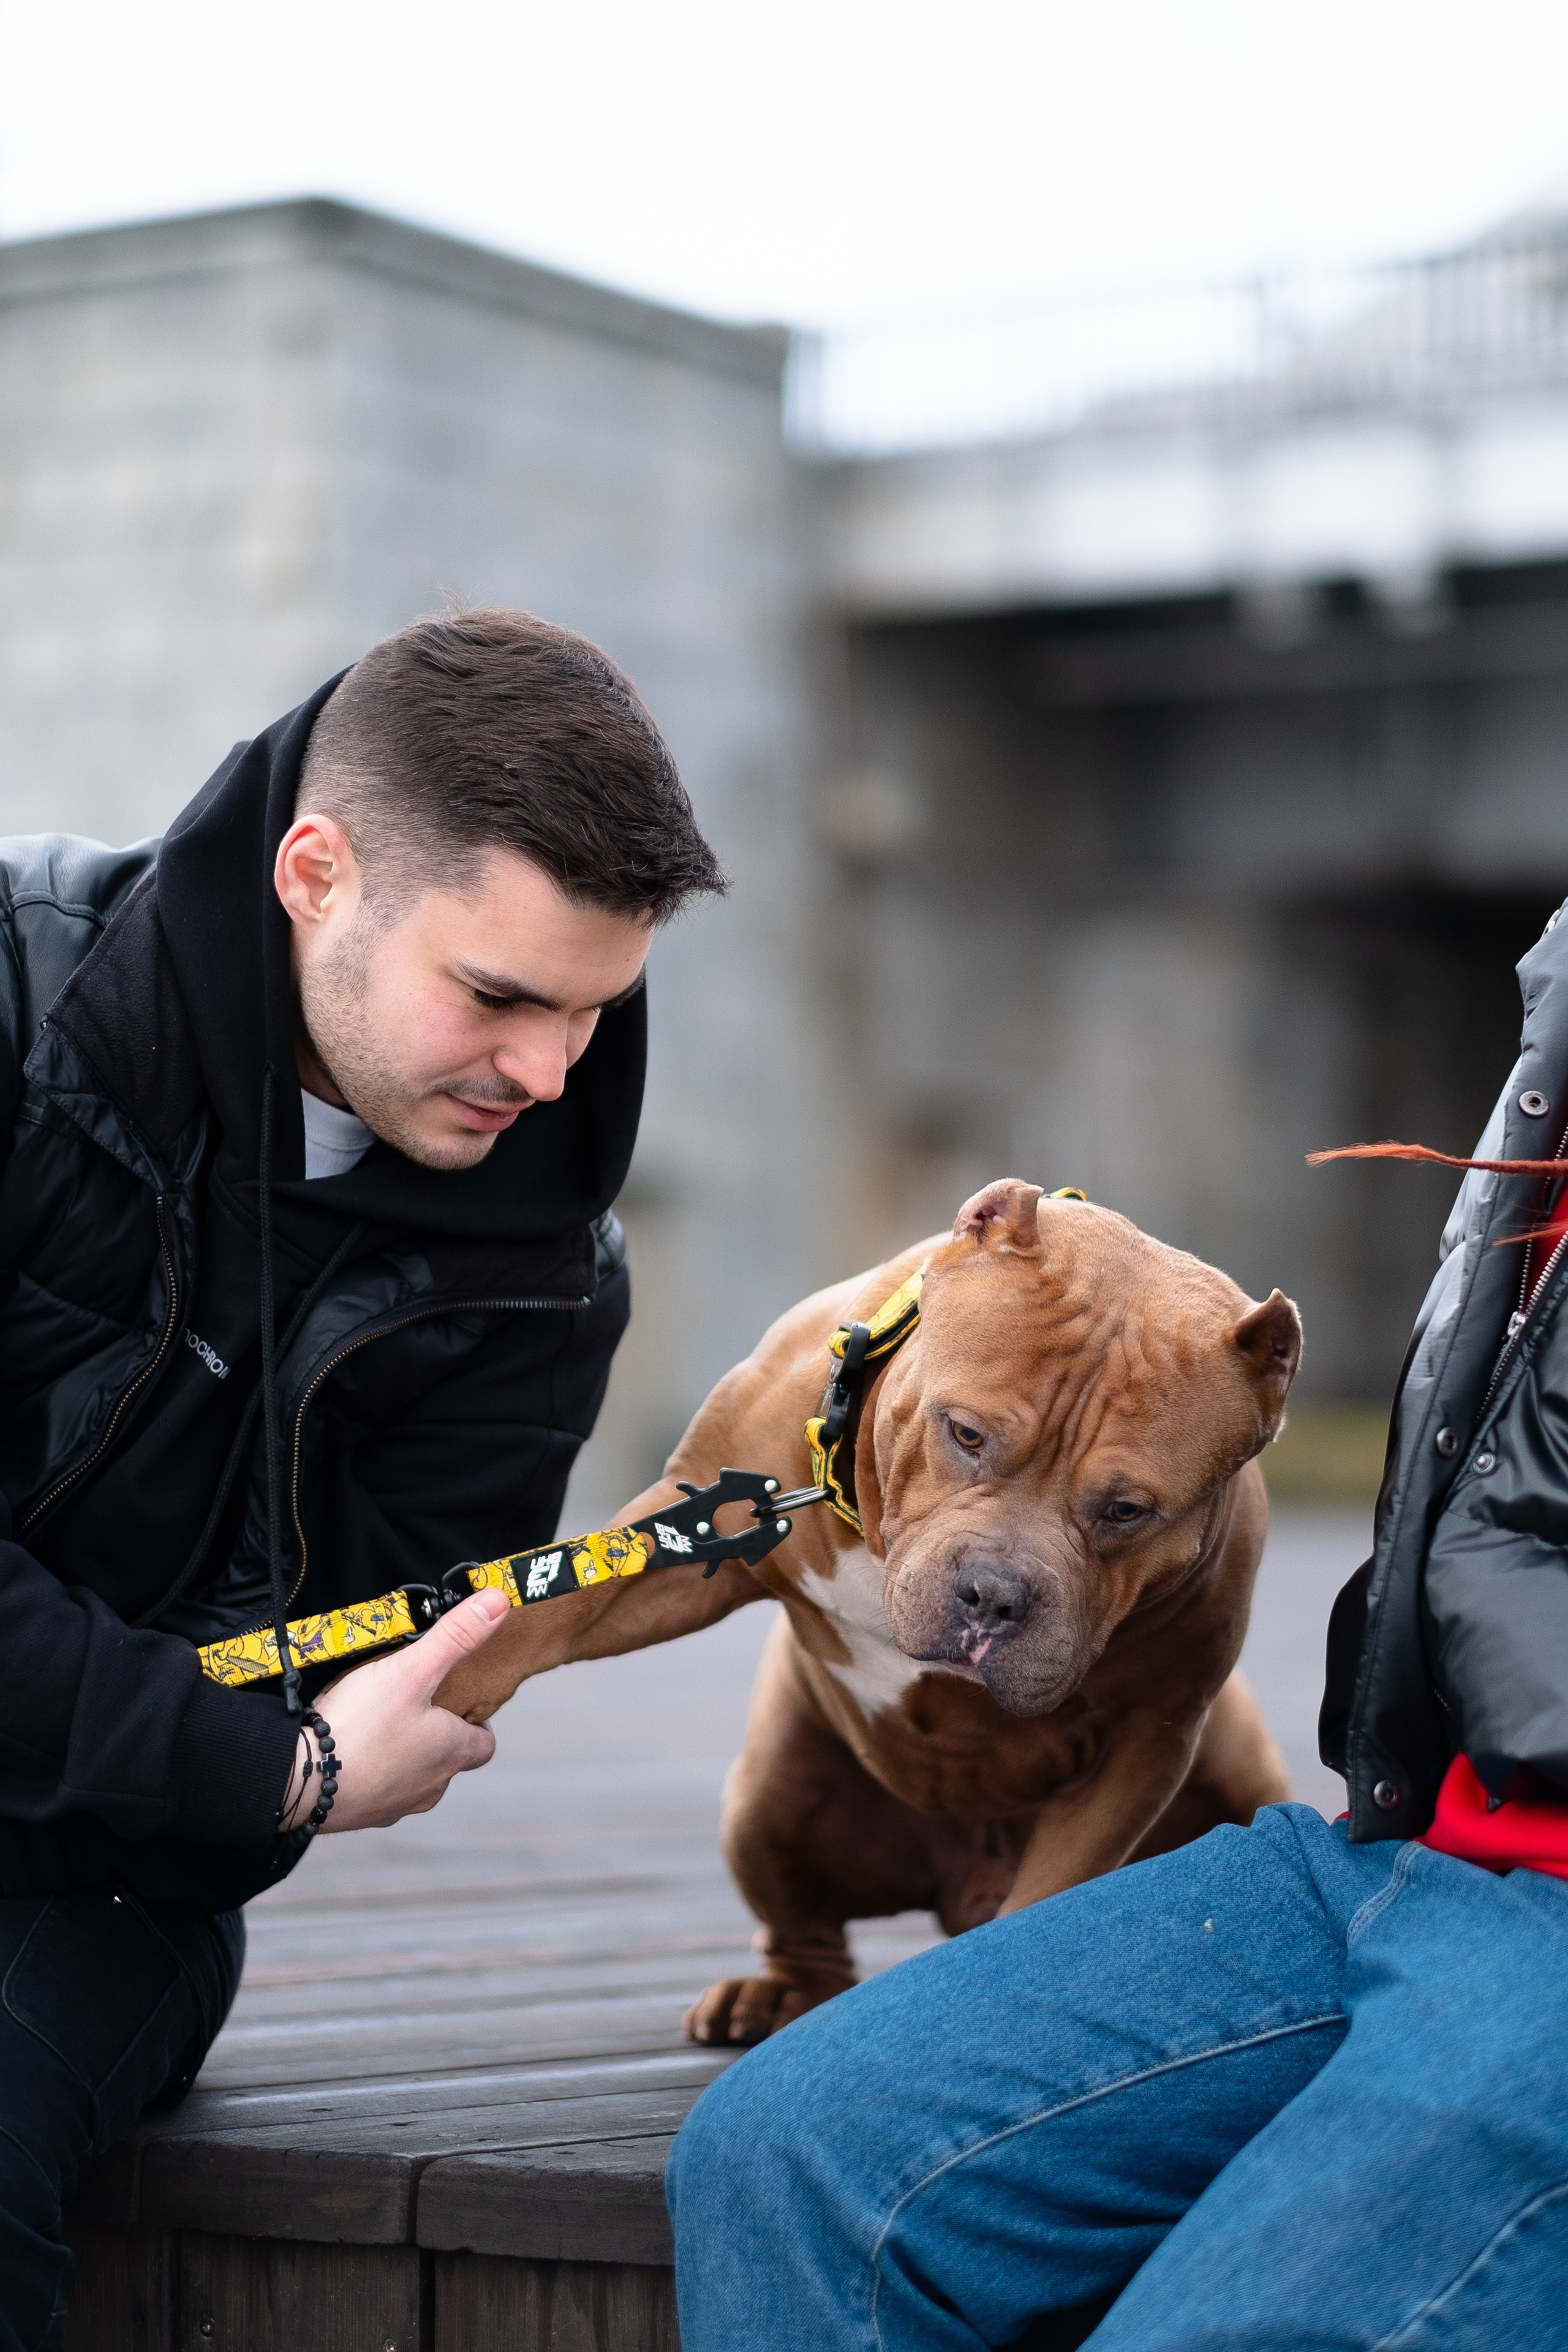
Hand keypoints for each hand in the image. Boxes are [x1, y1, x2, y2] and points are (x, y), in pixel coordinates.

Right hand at [277, 1589, 509, 1833]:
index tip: (458, 1701)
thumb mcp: (412, 1669)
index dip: (476, 1721)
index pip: (485, 1743)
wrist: (298, 1779)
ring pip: (413, 1777)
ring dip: (403, 1754)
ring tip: (378, 1724)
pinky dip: (370, 1770)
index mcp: (452, 1753)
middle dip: (436, 1734)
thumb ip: (455, 1636)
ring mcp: (395, 1805)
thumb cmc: (359, 1727)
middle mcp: (431, 1786)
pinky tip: (349, 1749)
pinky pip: (375, 1790)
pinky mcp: (361, 1813)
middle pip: (448, 1760)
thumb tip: (497, 1603)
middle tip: (414, 1704)